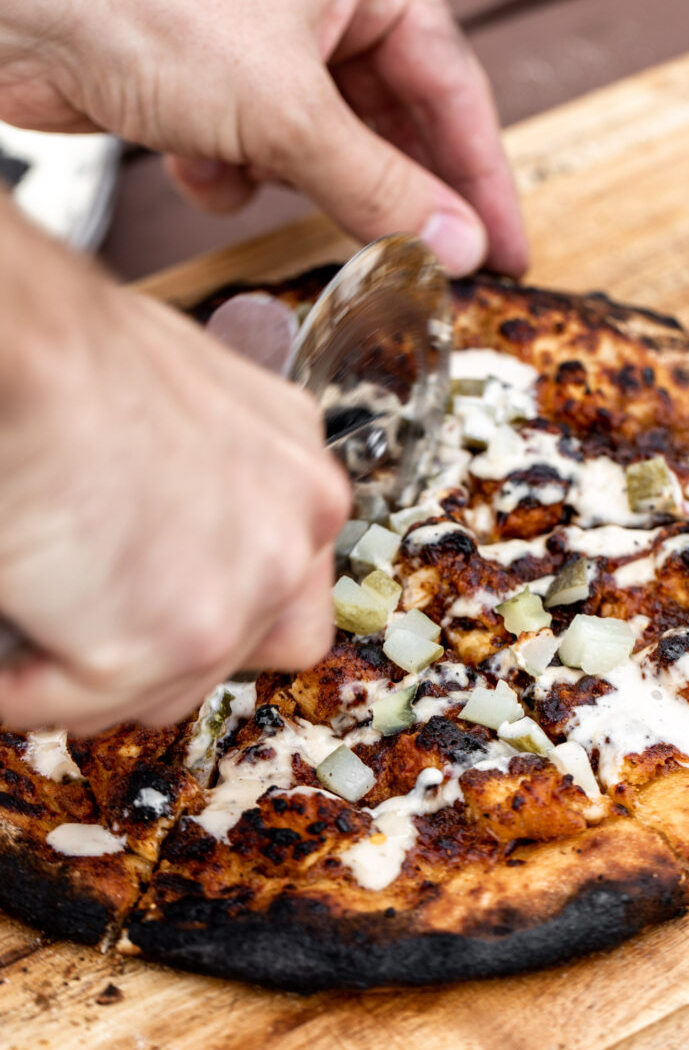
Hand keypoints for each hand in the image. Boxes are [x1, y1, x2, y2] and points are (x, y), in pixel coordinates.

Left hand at [0, 0, 526, 276]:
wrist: (7, 3)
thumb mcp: (288, 110)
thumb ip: (381, 187)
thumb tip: (456, 241)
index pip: (451, 81)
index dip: (483, 174)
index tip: (507, 245)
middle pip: (387, 115)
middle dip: (385, 186)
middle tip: (427, 258)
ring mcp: (256, 32)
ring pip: (318, 139)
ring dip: (293, 175)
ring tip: (267, 177)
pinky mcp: (203, 75)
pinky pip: (254, 144)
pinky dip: (232, 166)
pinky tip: (196, 156)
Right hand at [0, 202, 349, 731]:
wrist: (32, 348)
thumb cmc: (80, 360)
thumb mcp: (193, 411)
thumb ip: (212, 486)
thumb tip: (166, 544)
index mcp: (299, 476)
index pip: (290, 592)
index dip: (215, 608)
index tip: (155, 607)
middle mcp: (296, 533)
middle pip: (236, 653)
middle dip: (155, 651)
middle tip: (82, 620)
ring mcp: (247, 591)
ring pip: (161, 691)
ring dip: (87, 669)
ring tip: (34, 609)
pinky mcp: (180, 637)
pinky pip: (82, 702)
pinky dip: (27, 684)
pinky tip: (9, 627)